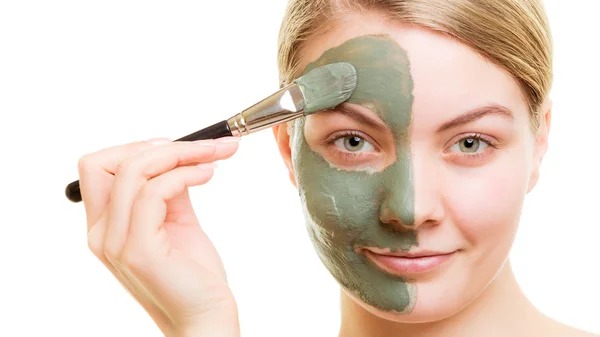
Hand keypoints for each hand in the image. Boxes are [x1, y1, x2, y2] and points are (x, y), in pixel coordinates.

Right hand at [78, 137, 240, 336]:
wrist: (206, 317)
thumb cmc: (194, 274)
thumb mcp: (177, 222)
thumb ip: (168, 190)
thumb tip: (177, 154)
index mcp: (106, 226)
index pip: (98, 167)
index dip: (135, 148)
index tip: (177, 147)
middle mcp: (101, 234)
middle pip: (104, 162)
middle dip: (157, 145)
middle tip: (202, 147)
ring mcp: (115, 243)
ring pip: (133, 170)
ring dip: (181, 153)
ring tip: (213, 157)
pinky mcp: (138, 250)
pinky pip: (153, 192)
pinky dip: (185, 174)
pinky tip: (208, 174)